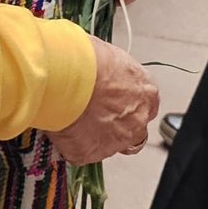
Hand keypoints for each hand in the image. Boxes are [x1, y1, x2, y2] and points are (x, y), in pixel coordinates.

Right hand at [50, 36, 156, 163]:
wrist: (65, 77)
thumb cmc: (86, 58)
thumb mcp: (108, 55)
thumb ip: (112, 71)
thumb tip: (100, 67)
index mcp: (146, 92)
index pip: (145, 104)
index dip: (128, 103)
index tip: (113, 99)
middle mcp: (137, 120)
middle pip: (133, 129)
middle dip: (117, 125)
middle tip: (93, 114)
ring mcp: (115, 141)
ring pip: (109, 145)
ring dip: (96, 137)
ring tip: (73, 121)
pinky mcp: (90, 154)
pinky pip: (82, 152)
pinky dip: (73, 144)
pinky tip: (61, 129)